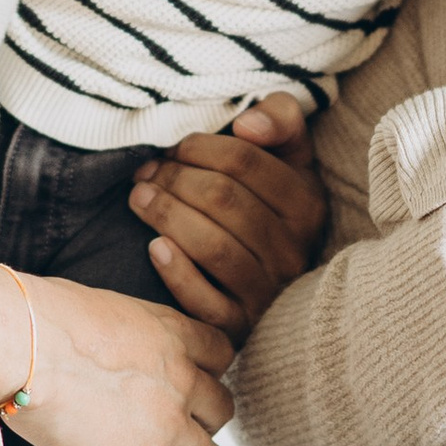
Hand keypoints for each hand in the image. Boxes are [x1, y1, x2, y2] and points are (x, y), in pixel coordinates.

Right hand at [12, 272, 234, 445]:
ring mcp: (166, 424)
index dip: (212, 373)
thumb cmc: (41, 317)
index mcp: (172, 333)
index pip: (220, 353)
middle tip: (190, 443)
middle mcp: (182, 377)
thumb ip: (119, 332)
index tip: (200, 389)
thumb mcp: (101, 308)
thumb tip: (95, 344)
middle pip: (220, 409)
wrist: (24, 344)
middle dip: (207, 427)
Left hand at [128, 95, 326, 341]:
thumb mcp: (288, 156)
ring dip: (167, 216)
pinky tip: (154, 248)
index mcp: (307, 204)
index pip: (246, 162)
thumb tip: (248, 125)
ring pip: (213, 246)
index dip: (199, 147)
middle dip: (175, 179)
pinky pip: (207, 303)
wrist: (275, 282)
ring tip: (138, 198)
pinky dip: (177, 273)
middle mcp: (294, 250)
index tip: (172, 146)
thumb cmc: (269, 204)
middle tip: (145, 171)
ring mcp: (268, 292)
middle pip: (224, 200)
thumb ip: (280, 119)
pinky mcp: (240, 326)